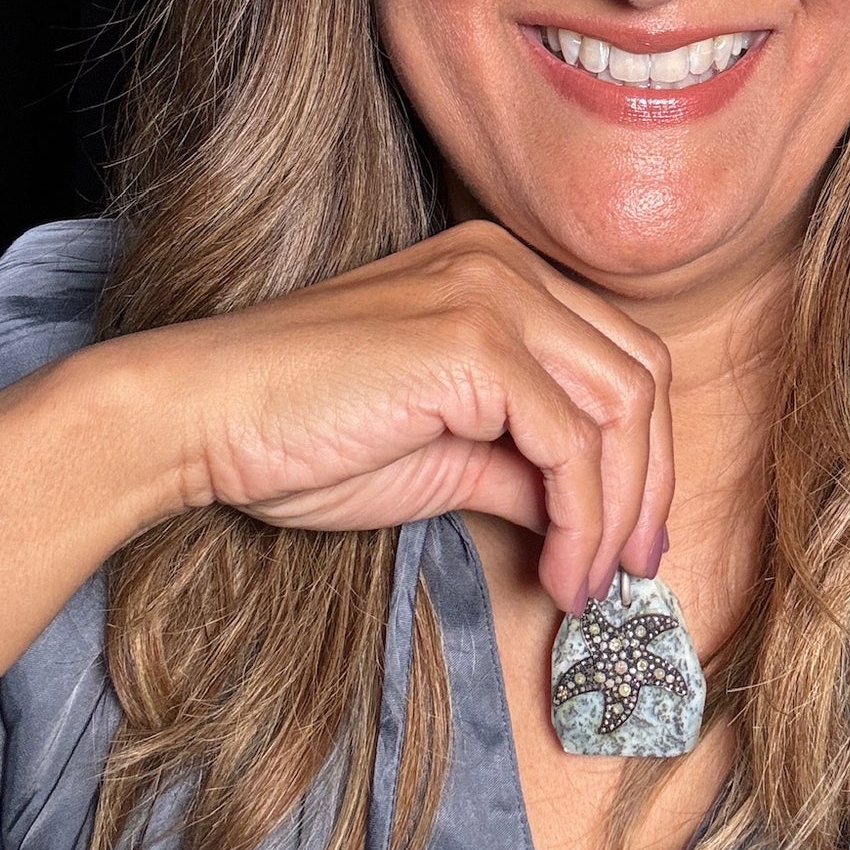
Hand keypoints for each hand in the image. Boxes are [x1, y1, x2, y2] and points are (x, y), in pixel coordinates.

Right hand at [136, 220, 671, 613]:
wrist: (200, 416)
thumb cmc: (302, 435)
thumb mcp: (444, 454)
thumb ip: (524, 469)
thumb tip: (592, 523)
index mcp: (502, 273)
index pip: (619, 359)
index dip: (643, 457)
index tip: (630, 543)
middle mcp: (508, 265)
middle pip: (641, 376)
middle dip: (649, 486)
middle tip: (631, 573)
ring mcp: (493, 293)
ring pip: (622, 407)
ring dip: (619, 513)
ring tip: (588, 584)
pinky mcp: (473, 340)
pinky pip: (571, 443)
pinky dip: (582, 520)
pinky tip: (559, 571)